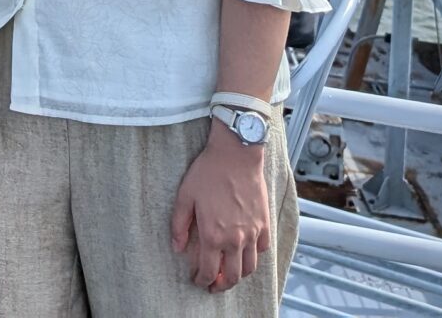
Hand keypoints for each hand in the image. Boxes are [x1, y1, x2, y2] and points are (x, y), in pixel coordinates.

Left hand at [170, 125, 272, 291]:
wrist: (236, 155)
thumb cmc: (208, 173)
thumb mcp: (184, 196)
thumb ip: (179, 225)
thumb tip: (177, 247)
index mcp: (213, 235)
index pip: (209, 272)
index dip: (202, 280)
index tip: (198, 280)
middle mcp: (235, 240)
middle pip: (233, 277)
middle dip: (222, 285)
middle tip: (214, 285)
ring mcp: (252, 233)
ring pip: (250, 268)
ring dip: (239, 275)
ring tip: (230, 273)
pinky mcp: (264, 224)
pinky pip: (262, 249)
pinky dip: (254, 256)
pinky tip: (245, 251)